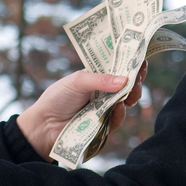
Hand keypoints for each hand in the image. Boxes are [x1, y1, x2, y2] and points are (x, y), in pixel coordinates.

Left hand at [16, 62, 147, 160]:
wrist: (44, 126)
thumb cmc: (58, 98)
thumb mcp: (77, 82)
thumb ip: (100, 80)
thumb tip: (125, 79)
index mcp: (98, 78)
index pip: (119, 70)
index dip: (131, 65)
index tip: (141, 59)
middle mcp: (104, 93)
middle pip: (127, 86)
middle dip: (136, 80)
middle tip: (139, 76)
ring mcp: (105, 110)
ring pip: (127, 102)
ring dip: (132, 95)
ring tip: (132, 90)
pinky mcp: (104, 127)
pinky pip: (117, 120)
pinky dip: (120, 113)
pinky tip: (119, 107)